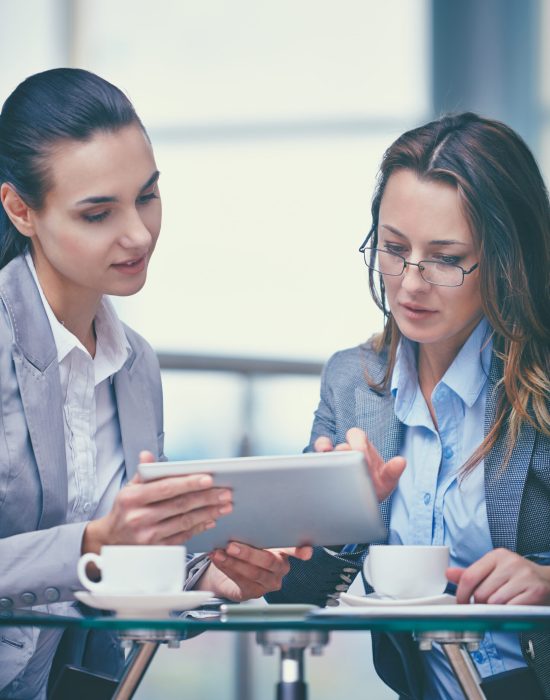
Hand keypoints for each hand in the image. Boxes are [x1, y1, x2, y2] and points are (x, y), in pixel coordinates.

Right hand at [83, 451, 232, 552]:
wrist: (110, 541)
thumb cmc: (124, 511)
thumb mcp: (127, 490)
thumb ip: (142, 473)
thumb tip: (147, 455)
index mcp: (133, 498)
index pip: (166, 488)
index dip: (189, 483)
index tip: (208, 478)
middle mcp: (140, 517)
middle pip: (180, 505)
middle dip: (207, 498)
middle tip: (225, 492)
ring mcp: (148, 536)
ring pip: (185, 521)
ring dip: (208, 513)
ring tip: (224, 505)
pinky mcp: (156, 549)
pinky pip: (183, 536)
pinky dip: (199, 527)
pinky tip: (211, 519)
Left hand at [197, 543, 312, 600]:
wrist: (233, 569)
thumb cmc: (249, 547)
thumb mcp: (255, 538)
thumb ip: (256, 532)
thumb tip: (242, 518)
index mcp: (284, 551)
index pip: (295, 549)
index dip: (300, 551)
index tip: (305, 552)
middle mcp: (280, 568)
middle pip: (268, 561)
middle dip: (248, 553)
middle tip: (232, 545)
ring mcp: (269, 582)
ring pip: (253, 572)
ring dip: (233, 562)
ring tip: (219, 552)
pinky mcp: (255, 592)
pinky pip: (241, 580)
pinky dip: (227, 568)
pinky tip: (218, 559)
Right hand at [314, 427, 405, 501]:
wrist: (360, 503)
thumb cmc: (374, 488)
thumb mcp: (386, 482)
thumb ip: (393, 472)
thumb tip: (401, 461)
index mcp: (363, 447)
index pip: (357, 436)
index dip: (359, 444)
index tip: (363, 460)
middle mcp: (347, 449)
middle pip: (342, 442)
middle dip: (347, 450)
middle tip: (351, 463)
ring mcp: (334, 458)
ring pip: (327, 448)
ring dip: (328, 451)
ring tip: (328, 455)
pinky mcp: (324, 466)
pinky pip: (316, 455)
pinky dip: (317, 454)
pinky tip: (319, 460)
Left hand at [447, 548, 549, 604]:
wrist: (549, 581)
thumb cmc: (519, 577)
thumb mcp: (495, 570)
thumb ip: (472, 574)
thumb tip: (448, 574)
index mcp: (496, 556)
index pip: (469, 576)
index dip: (461, 595)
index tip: (461, 605)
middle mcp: (510, 563)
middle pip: (481, 593)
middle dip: (480, 606)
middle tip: (485, 608)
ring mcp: (524, 576)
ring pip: (495, 603)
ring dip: (495, 611)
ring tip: (501, 608)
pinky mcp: (536, 591)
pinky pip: (512, 609)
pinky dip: (509, 614)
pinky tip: (512, 610)